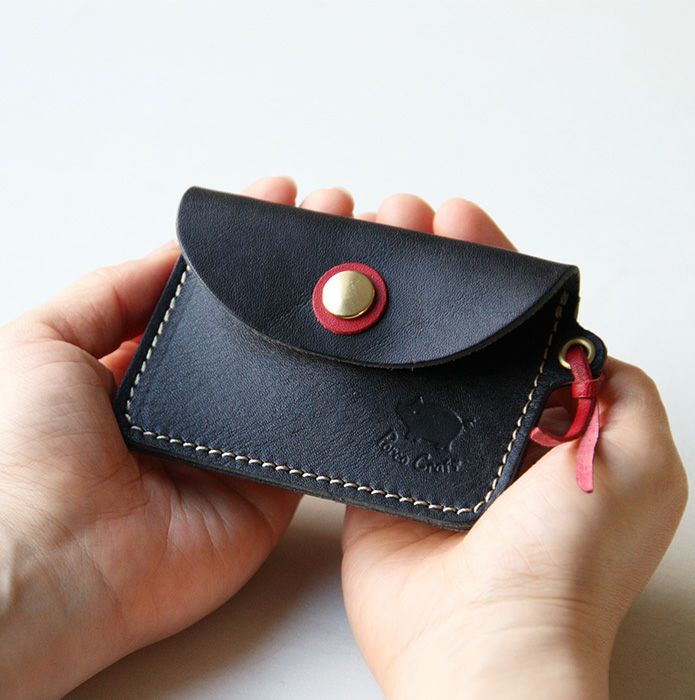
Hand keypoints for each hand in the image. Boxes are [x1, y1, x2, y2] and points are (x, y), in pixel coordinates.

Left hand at [0, 177, 354, 698]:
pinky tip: (368, 339)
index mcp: (146, 366)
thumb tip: (174, 253)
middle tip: (340, 222)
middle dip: (299, 279)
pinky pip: (311, 438)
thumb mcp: (43, 341)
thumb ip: (112, 292)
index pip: (210, 298)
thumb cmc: (25, 452)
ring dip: (329, 327)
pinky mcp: (269, 490)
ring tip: (367, 268)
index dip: (246, 252)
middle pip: (260, 332)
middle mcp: (197, 404)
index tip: (281, 202)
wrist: (51, 563)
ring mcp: (237, 447)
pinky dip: (339, 396)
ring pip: (295, 377)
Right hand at [340, 193, 687, 698]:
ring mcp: (428, 448)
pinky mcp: (380, 470)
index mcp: (546, 419)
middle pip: (454, 330)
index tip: (456, 219)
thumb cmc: (562, 563)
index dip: (488, 267)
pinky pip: (364, 404)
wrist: (479, 637)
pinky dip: (350, 361)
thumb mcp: (641, 468)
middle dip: (428, 273)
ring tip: (358, 250)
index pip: (515, 321)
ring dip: (386, 306)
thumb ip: (626, 397)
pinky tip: (335, 316)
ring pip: (405, 358)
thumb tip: (589, 350)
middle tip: (396, 220)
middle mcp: (486, 429)